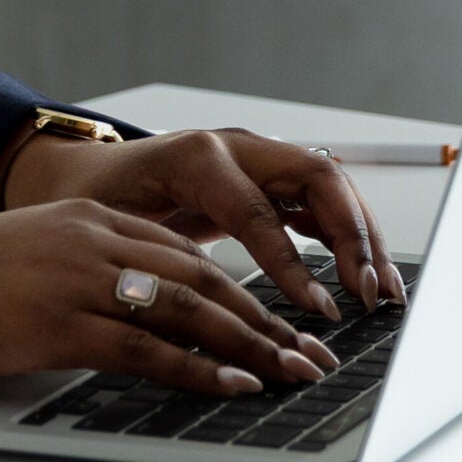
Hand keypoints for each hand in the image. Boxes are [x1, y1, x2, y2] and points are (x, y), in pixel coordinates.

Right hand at [0, 197, 337, 396]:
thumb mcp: (22, 261)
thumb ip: (83, 274)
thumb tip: (143, 319)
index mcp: (80, 217)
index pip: (186, 252)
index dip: (245, 291)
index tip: (283, 324)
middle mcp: (85, 238)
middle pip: (201, 278)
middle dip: (266, 322)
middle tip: (312, 356)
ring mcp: (71, 279)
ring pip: (186, 311)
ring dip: (250, 348)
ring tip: (292, 376)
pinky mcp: (54, 323)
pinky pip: (145, 349)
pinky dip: (196, 371)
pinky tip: (229, 387)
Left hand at [1, 124, 406, 316]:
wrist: (79, 171)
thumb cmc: (90, 198)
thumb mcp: (111, 227)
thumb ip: (157, 258)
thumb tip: (200, 313)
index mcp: (193, 157)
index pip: (258, 208)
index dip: (290, 261)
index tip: (319, 308)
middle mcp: (233, 148)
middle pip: (315, 176)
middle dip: (352, 234)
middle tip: (370, 293)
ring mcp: (253, 159)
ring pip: (328, 186)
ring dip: (362, 236)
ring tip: (383, 292)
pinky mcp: (263, 180)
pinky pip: (318, 201)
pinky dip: (347, 235)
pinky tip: (363, 276)